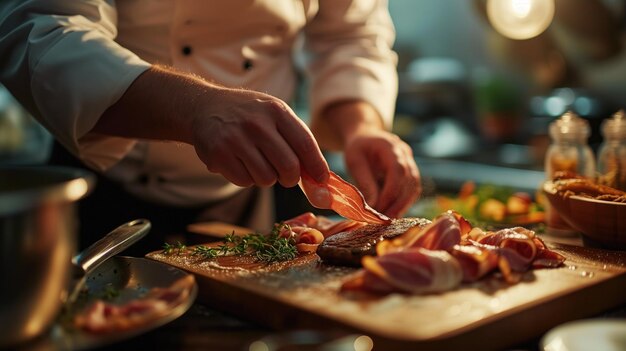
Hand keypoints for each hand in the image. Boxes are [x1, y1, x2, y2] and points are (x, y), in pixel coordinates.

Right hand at [191, 88, 328, 186]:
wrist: (205, 107)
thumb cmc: (249, 115)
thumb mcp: (274, 115)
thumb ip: (297, 141)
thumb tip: (321, 180)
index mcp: (276, 110)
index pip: (305, 144)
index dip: (316, 166)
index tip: (322, 180)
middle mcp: (256, 123)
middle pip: (288, 167)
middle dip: (290, 178)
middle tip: (286, 175)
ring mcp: (235, 139)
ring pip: (266, 179)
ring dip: (266, 178)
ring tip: (256, 161)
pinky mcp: (218, 154)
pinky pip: (244, 182)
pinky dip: (246, 178)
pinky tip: (239, 162)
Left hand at [344, 127, 420, 217]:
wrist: (366, 136)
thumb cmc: (358, 148)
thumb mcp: (355, 162)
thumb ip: (364, 182)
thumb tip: (371, 207)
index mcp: (391, 146)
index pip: (398, 170)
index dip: (391, 192)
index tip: (379, 208)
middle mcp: (405, 154)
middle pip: (410, 180)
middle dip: (398, 202)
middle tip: (384, 220)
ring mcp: (411, 162)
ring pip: (414, 187)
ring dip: (403, 205)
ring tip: (387, 219)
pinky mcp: (410, 173)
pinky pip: (412, 190)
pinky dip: (403, 203)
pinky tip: (392, 213)